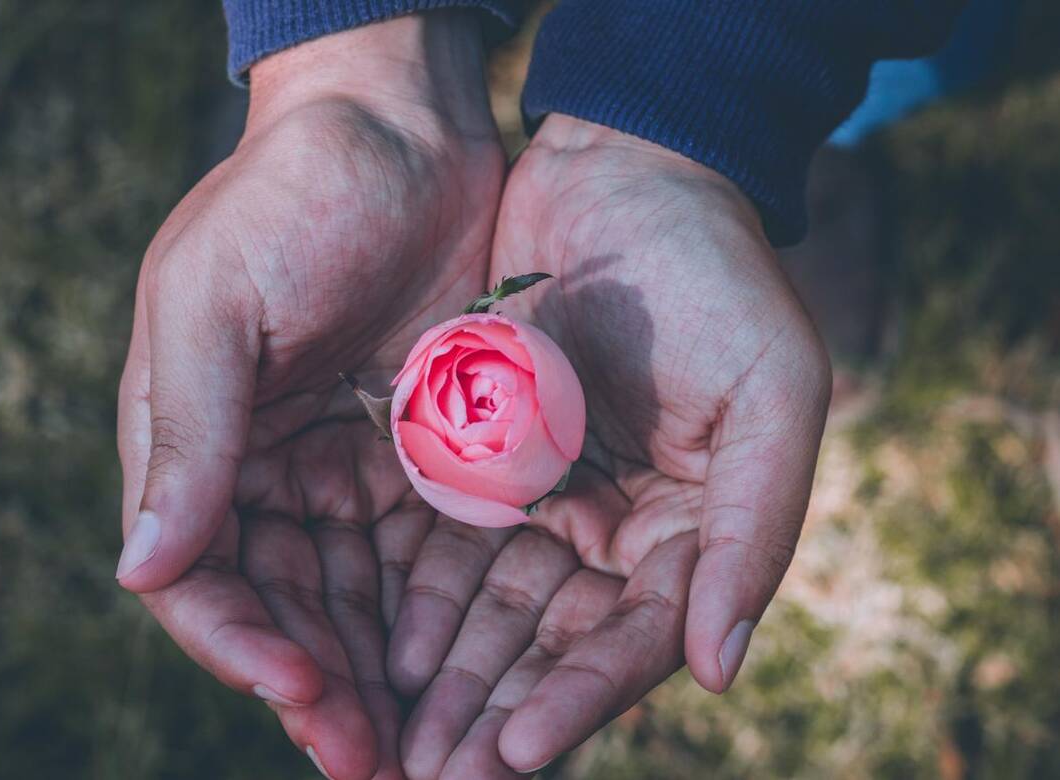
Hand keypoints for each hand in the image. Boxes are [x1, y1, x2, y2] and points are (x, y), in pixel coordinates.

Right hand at [115, 14, 503, 778]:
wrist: (398, 127)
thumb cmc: (291, 197)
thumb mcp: (218, 303)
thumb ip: (186, 435)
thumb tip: (141, 571)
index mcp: (196, 442)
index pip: (202, 576)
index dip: (245, 644)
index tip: (307, 690)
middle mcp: (265, 469)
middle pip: (285, 608)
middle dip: (325, 689)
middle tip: (380, 767)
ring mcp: (343, 465)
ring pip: (354, 599)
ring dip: (382, 676)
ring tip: (429, 751)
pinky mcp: (419, 452)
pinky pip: (419, 552)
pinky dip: (435, 614)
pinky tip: (467, 667)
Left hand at [389, 114, 831, 777]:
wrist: (625, 170)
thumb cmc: (716, 274)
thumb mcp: (771, 392)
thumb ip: (756, 532)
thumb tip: (720, 671)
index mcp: (695, 529)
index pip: (636, 640)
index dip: (579, 700)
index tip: (513, 753)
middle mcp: (617, 530)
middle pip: (552, 646)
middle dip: (494, 715)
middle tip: (430, 778)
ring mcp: (544, 498)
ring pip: (489, 613)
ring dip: (444, 680)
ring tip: (388, 742)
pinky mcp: (481, 459)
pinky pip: (441, 547)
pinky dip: (411, 603)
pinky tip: (372, 651)